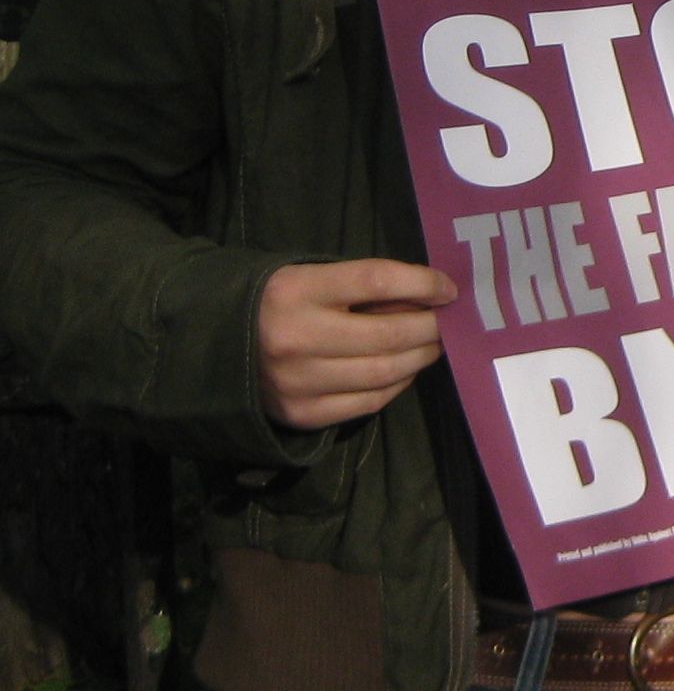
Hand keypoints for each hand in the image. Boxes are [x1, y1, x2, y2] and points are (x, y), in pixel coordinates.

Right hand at [256, 258, 455, 429]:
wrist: (208, 346)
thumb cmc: (274, 303)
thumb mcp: (307, 277)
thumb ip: (360, 286)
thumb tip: (427, 298)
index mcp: (295, 289)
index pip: (376, 280)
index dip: (422, 283)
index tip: (448, 288)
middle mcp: (295, 336)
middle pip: (388, 333)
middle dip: (430, 327)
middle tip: (447, 323)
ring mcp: (298, 380)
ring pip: (385, 372)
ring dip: (420, 358)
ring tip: (432, 346)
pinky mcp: (301, 413)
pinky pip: (369, 401)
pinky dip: (397, 385)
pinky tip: (403, 370)